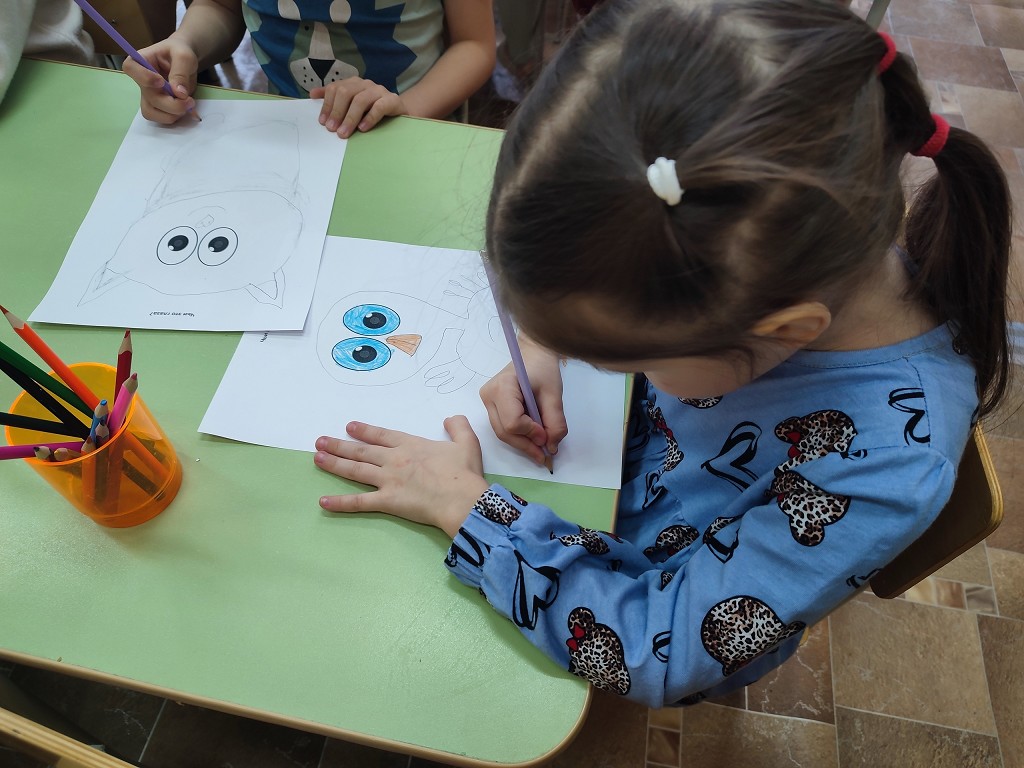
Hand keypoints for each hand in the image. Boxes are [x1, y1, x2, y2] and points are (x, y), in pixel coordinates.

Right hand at [122, 39, 198, 123]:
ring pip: (151, 112)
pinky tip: (185, 110)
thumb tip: (179, 93)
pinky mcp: (156, 105)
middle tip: (189, 101)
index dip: (144, 78)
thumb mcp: (184, 56)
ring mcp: (147, 94)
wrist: (184, 61)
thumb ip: (181, 72)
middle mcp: (141, 79)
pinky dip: (173, 117)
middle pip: (149, 97)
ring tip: (187, 106)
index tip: (161, 82)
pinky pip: (159, 118)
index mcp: (141, 60)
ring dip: (171, 114)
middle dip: (171, 104)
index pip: (131, 68)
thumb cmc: (180, 52)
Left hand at [310, 78, 406, 137]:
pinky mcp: (393, 100)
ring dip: (350, 118)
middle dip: (337, 112)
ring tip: (344, 133)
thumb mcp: (352, 105)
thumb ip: (334, 99)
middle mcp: (366, 84)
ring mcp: (380, 91)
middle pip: (346, 92)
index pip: (335, 89)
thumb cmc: (373, 111)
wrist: (399, 113)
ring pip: (361, 100)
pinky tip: (363, 128)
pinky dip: (370, 118)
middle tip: (332, 129)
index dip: (327, 105)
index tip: (323, 122)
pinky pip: (379, 107)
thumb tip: (312, 94)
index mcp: (354, 84)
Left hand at [314, 418, 489, 537]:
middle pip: (362, 451)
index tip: (350, 426)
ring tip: (317, 458)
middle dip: (340, 445)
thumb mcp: (467, 444)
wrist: (460, 497)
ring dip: (335, 464)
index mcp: (411, 445)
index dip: (365, 431)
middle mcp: (394, 459)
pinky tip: (323, 501)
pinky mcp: (387, 501)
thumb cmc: (464, 473)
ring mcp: (388, 480)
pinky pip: (359, 502)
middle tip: (321, 441)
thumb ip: (458, 427)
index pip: (382, 435)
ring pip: (355, 470)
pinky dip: (340, 503)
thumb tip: (452, 418)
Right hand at [480, 338, 567, 465]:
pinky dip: (519, 436)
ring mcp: (487, 402)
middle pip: (504, 431)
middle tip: (545, 454)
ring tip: (541, 448)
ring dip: (523, 443)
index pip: (512, 422)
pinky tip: (533, 439)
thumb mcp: (554, 394)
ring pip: (502, 433)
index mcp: (502, 387)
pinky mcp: (491, 407)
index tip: (547, 435)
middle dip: (526, 445)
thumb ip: (555, 422)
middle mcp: (488, 396)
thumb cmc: (543, 368)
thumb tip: (551, 447)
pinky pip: (503, 428)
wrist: (533, 354)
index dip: (531, 433)